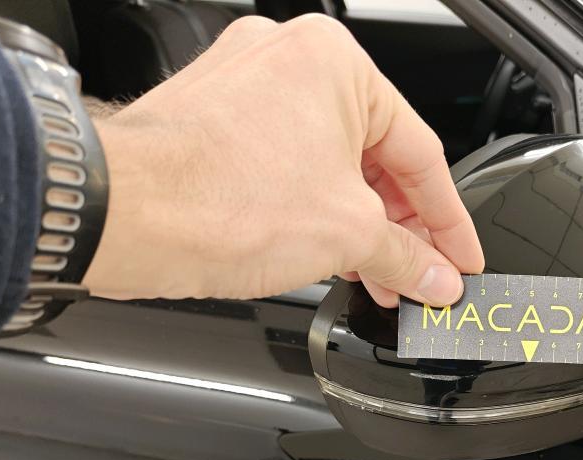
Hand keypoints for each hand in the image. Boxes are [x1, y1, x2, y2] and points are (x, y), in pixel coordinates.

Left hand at [85, 14, 483, 306]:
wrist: (124, 217)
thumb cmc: (218, 199)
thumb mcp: (347, 235)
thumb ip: (406, 257)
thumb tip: (434, 276)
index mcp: (335, 62)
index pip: (419, 152)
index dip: (448, 219)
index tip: (458, 257)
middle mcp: (288, 61)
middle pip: (372, 156)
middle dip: (400, 226)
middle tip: (421, 273)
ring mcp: (245, 88)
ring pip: (328, 164)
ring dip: (359, 224)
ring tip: (377, 275)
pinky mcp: (214, 121)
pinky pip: (287, 167)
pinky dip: (314, 210)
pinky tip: (328, 252)